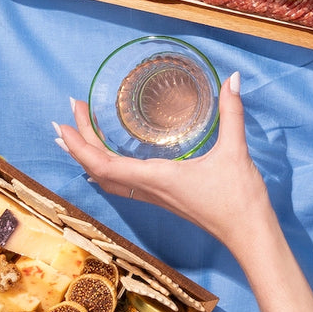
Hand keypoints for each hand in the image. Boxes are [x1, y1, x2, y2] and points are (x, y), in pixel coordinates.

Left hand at [56, 72, 273, 251]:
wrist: (247, 233)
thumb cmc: (238, 198)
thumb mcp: (235, 150)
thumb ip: (231, 112)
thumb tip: (232, 78)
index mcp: (156, 178)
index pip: (104, 165)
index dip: (80, 145)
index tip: (65, 122)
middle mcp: (148, 188)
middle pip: (98, 170)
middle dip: (79, 142)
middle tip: (70, 111)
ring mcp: (153, 195)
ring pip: (107, 179)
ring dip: (88, 156)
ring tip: (76, 132)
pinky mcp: (161, 196)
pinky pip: (121, 183)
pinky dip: (104, 167)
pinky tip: (103, 158)